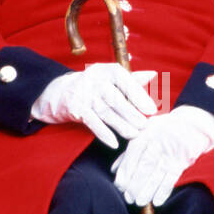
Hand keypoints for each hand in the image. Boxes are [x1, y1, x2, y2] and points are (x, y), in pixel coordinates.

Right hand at [31, 63, 158, 148]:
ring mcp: (83, 93)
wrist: (60, 92)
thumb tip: (154, 75)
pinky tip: (114, 143)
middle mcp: (94, 79)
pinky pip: (92, 123)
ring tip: (134, 135)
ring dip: (121, 126)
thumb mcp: (110, 79)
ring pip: (105, 112)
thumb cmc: (93, 86)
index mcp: (106, 70)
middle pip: (116, 99)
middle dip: (132, 114)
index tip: (152, 110)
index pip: (125, 81)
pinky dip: (103, 134)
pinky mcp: (75, 108)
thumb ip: (131, 79)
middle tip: (145, 126)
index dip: (139, 96)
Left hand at [111, 105, 213, 206]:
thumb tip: (114, 170)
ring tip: (140, 202)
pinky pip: (171, 178)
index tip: (120, 186)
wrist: (193, 123)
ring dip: (148, 191)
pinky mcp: (182, 161)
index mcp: (145, 135)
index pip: (132, 156)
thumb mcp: (144, 133)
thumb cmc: (164, 130)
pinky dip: (164, 191)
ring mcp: (170, 152)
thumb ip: (129, 151)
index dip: (126, 173)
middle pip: (144, 167)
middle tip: (129, 198)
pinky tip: (157, 201)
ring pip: (157, 174)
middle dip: (135, 185)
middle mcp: (157, 143)